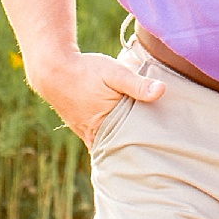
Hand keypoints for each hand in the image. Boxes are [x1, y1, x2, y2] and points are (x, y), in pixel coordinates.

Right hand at [27, 49, 165, 146]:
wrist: (53, 70)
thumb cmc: (86, 71)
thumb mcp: (115, 72)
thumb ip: (137, 84)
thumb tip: (161, 91)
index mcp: (106, 125)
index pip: (132, 144)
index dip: (148, 144)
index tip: (165, 144)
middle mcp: (95, 135)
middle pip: (122, 147)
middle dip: (138, 148)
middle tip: (160, 147)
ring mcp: (87, 134)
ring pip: (111, 145)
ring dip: (125, 143)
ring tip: (146, 143)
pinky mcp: (83, 129)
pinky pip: (101, 140)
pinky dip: (112, 138)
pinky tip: (125, 134)